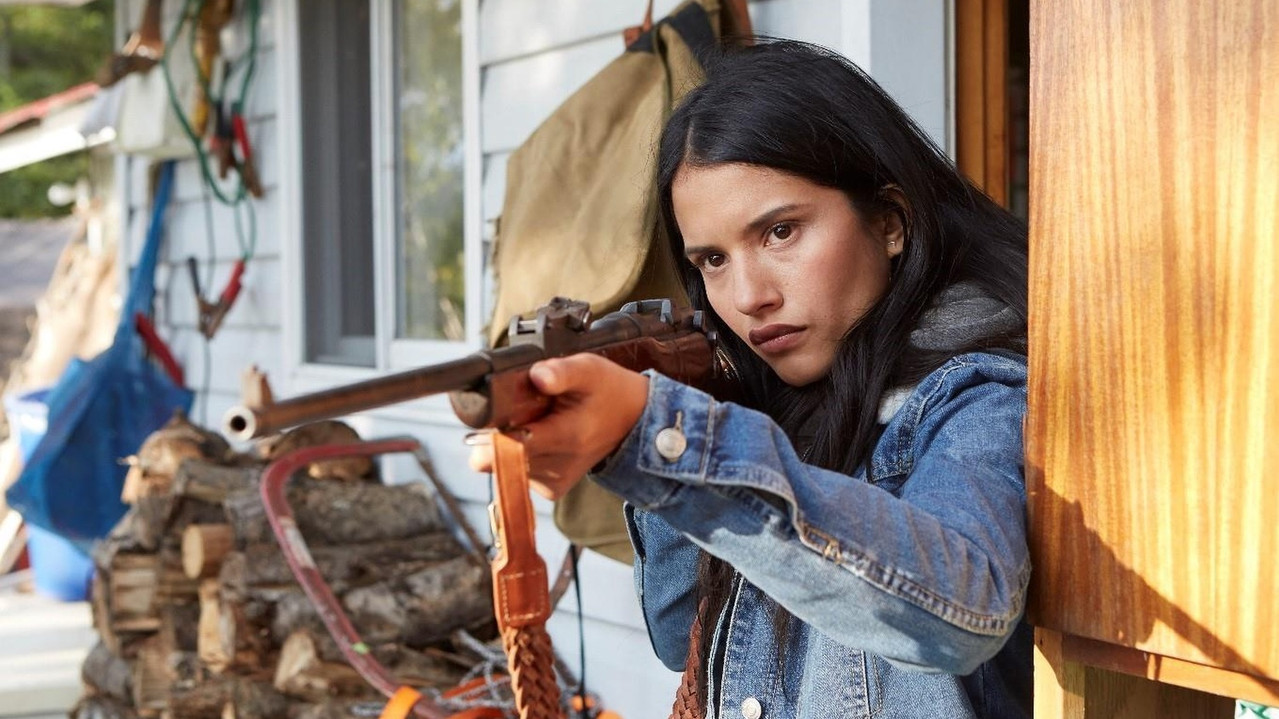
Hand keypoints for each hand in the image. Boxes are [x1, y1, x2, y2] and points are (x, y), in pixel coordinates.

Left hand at [467, 354, 649, 499]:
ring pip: (502, 466)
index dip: (491, 430)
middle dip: (498, 433)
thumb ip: (561, 371)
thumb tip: (537, 375)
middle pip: (495, 458)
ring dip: (511, 443)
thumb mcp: (589, 369)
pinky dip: (522, 455)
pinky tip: (543, 438)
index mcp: (566, 437)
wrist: (633, 420)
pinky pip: (516, 473)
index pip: (507, 447)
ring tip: (539, 423)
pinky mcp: (551, 489)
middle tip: (522, 412)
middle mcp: (557, 467)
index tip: (498, 412)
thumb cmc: (607, 390)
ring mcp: (552, 482)